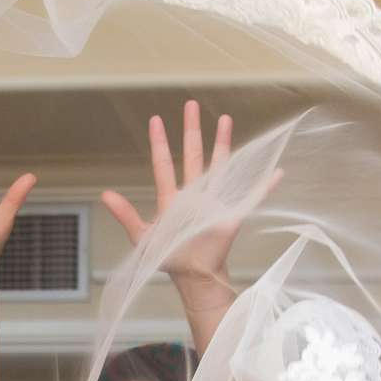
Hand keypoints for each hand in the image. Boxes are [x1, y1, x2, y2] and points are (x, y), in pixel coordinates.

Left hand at [100, 101, 275, 294]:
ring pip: (219, 164)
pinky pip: (251, 196)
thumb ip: (125, 215)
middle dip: (192, 129)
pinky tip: (275, 171)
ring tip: (225, 118)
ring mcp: (214, 200)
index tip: (156, 120)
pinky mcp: (232, 213)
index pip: (164, 164)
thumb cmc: (167, 258)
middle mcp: (193, 194)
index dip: (160, 143)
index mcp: (172, 199)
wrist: (192, 277)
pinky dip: (264, 185)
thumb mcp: (142, 237)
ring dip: (223, 143)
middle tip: (191, 104)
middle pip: (193, 154)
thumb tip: (105, 194)